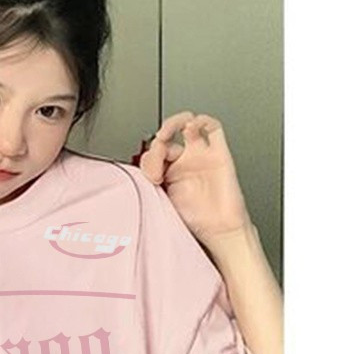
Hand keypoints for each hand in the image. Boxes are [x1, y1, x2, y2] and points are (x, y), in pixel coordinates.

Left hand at [138, 111, 252, 247]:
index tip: (151, 176)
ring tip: (167, 132)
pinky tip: (191, 125)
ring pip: (186, 126)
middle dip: (157, 147)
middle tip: (157, 157)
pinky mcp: (220, 154)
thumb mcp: (163, 202)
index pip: (152, 154)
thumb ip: (149, 187)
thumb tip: (134, 179)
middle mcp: (183, 162)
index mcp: (167, 173)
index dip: (149, 160)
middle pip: (165, 139)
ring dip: (174, 123)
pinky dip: (202, 121)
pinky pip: (213, 129)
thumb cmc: (195, 221)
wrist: (220, 231)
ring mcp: (201, 156)